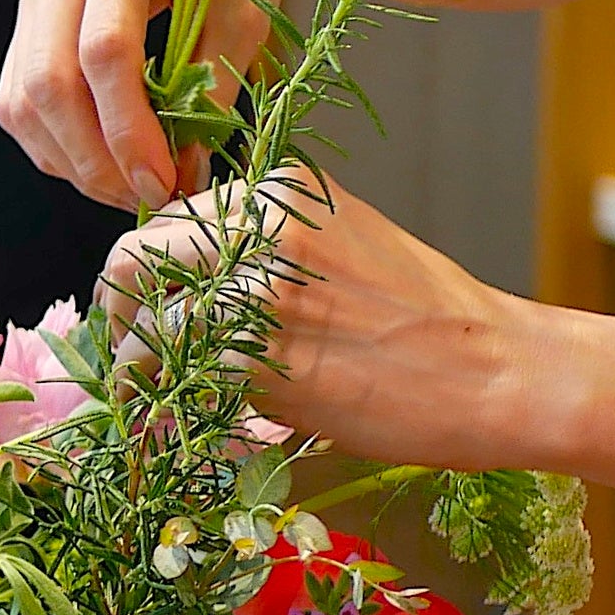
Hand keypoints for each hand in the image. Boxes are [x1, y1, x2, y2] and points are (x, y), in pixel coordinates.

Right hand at [0, 0, 305, 209]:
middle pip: (47, 77)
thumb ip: (208, 92)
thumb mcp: (243, 11)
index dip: (128, 129)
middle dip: (92, 156)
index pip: (104, 50)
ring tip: (122, 186)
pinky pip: (18, 86)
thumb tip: (177, 176)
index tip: (163, 180)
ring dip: (68, 156)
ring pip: (20, 91)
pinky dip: (53, 135)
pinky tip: (97, 156)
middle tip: (141, 197)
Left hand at [100, 171, 534, 471]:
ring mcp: (254, 284)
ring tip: (140, 398)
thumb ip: (269, 256)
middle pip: (138, 255)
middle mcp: (259, 223)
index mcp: (281, 191)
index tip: (145, 311)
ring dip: (130, 363)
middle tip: (121, 353)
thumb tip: (194, 294)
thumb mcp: (343, 251)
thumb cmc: (431, 324)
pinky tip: (166, 423)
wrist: (497, 371)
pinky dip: (156, 400)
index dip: (151, 274)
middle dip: (117, 308)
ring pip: (144, 317)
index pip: (174, 219)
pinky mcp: (256, 349)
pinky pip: (175, 371)